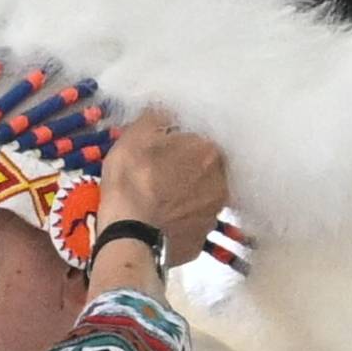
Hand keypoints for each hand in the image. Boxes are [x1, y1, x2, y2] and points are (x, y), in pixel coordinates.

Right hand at [98, 109, 227, 265]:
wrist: (129, 238)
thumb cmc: (132, 181)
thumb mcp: (134, 138)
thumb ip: (154, 117)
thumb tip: (165, 109)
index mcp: (209, 152)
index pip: (200, 140)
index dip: (180, 145)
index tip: (162, 151)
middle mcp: (222, 182)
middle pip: (205, 170)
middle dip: (187, 171)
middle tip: (161, 176)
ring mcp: (214, 215)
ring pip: (201, 198)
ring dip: (186, 197)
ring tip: (160, 202)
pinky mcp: (202, 240)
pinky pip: (191, 224)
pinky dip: (179, 222)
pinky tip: (161, 222)